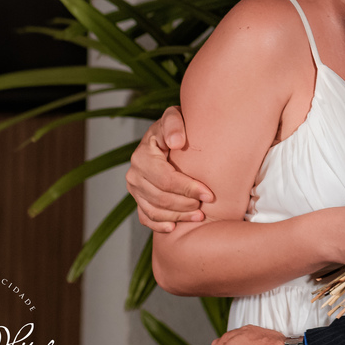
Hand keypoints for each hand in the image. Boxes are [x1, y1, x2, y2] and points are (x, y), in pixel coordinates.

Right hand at [125, 105, 214, 232]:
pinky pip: (146, 217)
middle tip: (206, 206)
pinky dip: (159, 225)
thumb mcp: (174, 117)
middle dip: (186, 205)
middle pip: (160, 198)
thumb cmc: (175, 127)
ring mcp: (135, 189)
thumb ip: (174, 125)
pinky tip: (174, 227)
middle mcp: (134, 174)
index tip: (209, 194)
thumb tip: (176, 142)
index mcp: (142, 156)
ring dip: (178, 216)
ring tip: (199, 216)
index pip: (166, 179)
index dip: (188, 189)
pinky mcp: (139, 199)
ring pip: (154, 210)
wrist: (167, 135)